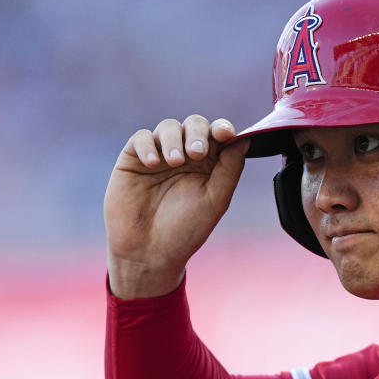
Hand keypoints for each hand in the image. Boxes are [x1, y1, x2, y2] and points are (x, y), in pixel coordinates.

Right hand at [104, 116, 248, 298]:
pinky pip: (141, 138)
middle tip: (197, 153)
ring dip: (174, 139)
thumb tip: (244, 139)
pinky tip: (153, 163)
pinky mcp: (133, 159)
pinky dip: (149, 145)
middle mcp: (185, 155)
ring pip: (169, 127)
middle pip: (194, 125)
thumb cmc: (185, 230)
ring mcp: (159, 155)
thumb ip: (230, 169)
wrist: (148, 253)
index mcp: (209, 164)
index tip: (225, 133)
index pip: (218, 135)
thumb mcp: (215, 201)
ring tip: (174, 161)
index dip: (222, 128)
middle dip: (198, 133)